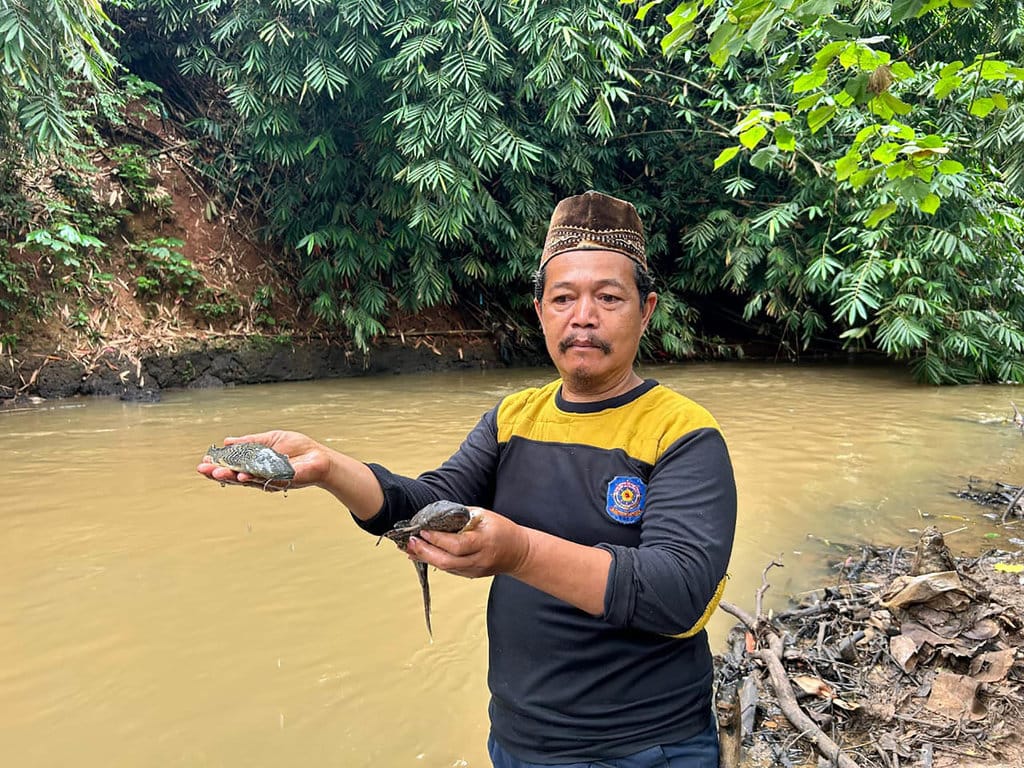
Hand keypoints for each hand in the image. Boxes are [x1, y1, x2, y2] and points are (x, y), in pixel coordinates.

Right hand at [196, 430, 331, 490]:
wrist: (320, 457)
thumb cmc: (298, 448)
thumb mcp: (270, 439)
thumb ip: (250, 441)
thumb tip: (227, 441)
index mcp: (255, 463)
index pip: (233, 466)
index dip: (219, 464)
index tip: (205, 459)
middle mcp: (259, 474)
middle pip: (234, 476)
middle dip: (218, 473)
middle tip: (203, 469)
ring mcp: (268, 480)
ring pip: (246, 480)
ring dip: (230, 477)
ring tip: (216, 473)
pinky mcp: (279, 483)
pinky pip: (263, 481)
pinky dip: (252, 478)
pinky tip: (240, 476)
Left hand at [405, 508, 529, 578]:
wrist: (519, 552)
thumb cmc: (502, 530)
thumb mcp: (485, 516)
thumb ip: (462, 516)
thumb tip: (437, 515)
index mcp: (484, 541)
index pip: (457, 544)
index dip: (438, 539)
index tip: (423, 531)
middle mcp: (479, 559)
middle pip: (448, 561)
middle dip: (426, 552)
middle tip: (410, 542)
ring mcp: (475, 569)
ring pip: (446, 568)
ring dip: (426, 558)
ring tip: (411, 548)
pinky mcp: (471, 575)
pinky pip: (450, 570)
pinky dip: (435, 561)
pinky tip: (423, 554)